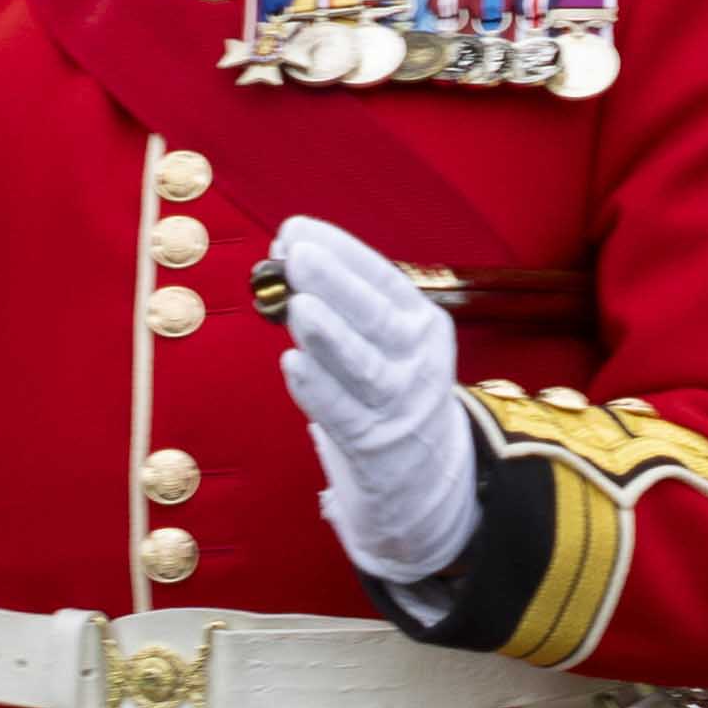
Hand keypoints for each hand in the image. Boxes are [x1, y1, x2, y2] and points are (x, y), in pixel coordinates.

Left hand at [273, 217, 477, 587]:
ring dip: (328, 335)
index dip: (341, 252)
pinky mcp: (375, 447)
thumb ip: (342, 305)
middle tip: (295, 255)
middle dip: (335, 282)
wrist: (424, 477)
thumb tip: (283, 259)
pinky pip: (342, 415)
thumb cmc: (388, 390)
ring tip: (297, 306)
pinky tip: (291, 365)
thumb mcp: (385, 342)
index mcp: (423, 324)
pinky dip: (317, 390)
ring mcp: (400, 405)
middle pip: (377, 318)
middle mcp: (419, 361)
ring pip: (363, 367)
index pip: (384, 279)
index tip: (297, 230)